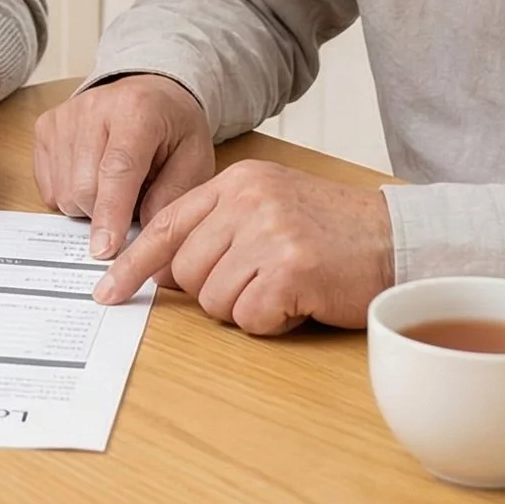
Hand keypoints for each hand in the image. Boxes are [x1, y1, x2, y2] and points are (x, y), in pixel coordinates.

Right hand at [33, 74, 216, 259]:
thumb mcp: (194, 159)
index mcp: (137, 110)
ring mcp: (64, 116)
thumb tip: (141, 239)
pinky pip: (49, 188)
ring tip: (115, 186)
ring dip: (89, 206)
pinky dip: (71, 195)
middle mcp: (94, 107)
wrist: (148, 92)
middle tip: (134, 201)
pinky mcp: (45, 127)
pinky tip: (92, 177)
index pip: (117, 169)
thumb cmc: (173, 128)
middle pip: (84, 188)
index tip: (105, 249)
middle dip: (107, 214)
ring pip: (64, 193)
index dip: (111, 213)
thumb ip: (172, 197)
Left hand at [92, 160, 393, 333]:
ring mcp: (269, 233)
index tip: (107, 290)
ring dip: (246, 307)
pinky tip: (299, 301)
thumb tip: (160, 271)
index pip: (165, 225)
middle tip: (258, 282)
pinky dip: (272, 321)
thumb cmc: (332, 232)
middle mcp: (248, 202)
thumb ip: (216, 229)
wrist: (397, 238)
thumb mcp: (268, 209)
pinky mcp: (291, 269)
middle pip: (185, 271)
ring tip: (284, 287)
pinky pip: (249, 318)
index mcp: (236, 182)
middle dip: (214, 290)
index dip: (132, 264)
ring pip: (214, 299)